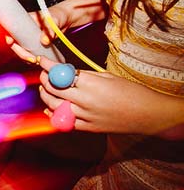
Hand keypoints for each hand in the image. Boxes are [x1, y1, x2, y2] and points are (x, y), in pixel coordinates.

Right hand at [6, 4, 73, 62]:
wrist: (64, 20)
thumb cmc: (57, 15)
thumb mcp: (53, 20)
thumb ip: (49, 29)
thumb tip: (44, 41)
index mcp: (24, 22)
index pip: (11, 30)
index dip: (8, 36)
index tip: (11, 42)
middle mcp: (24, 31)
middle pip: (15, 44)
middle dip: (21, 53)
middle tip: (31, 59)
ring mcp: (28, 39)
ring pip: (22, 50)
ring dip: (26, 58)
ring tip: (36, 61)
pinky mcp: (34, 45)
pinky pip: (29, 53)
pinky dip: (31, 59)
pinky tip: (38, 61)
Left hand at [35, 57, 183, 135]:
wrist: (149, 115)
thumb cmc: (131, 92)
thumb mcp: (107, 76)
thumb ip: (84, 75)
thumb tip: (65, 71)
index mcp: (92, 84)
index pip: (60, 73)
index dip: (48, 66)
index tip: (42, 61)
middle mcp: (85, 101)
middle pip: (53, 89)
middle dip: (45, 79)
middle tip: (44, 74)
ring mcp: (85, 116)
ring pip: (54, 106)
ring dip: (45, 95)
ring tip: (45, 88)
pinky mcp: (88, 128)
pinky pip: (63, 122)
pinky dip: (53, 113)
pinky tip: (51, 107)